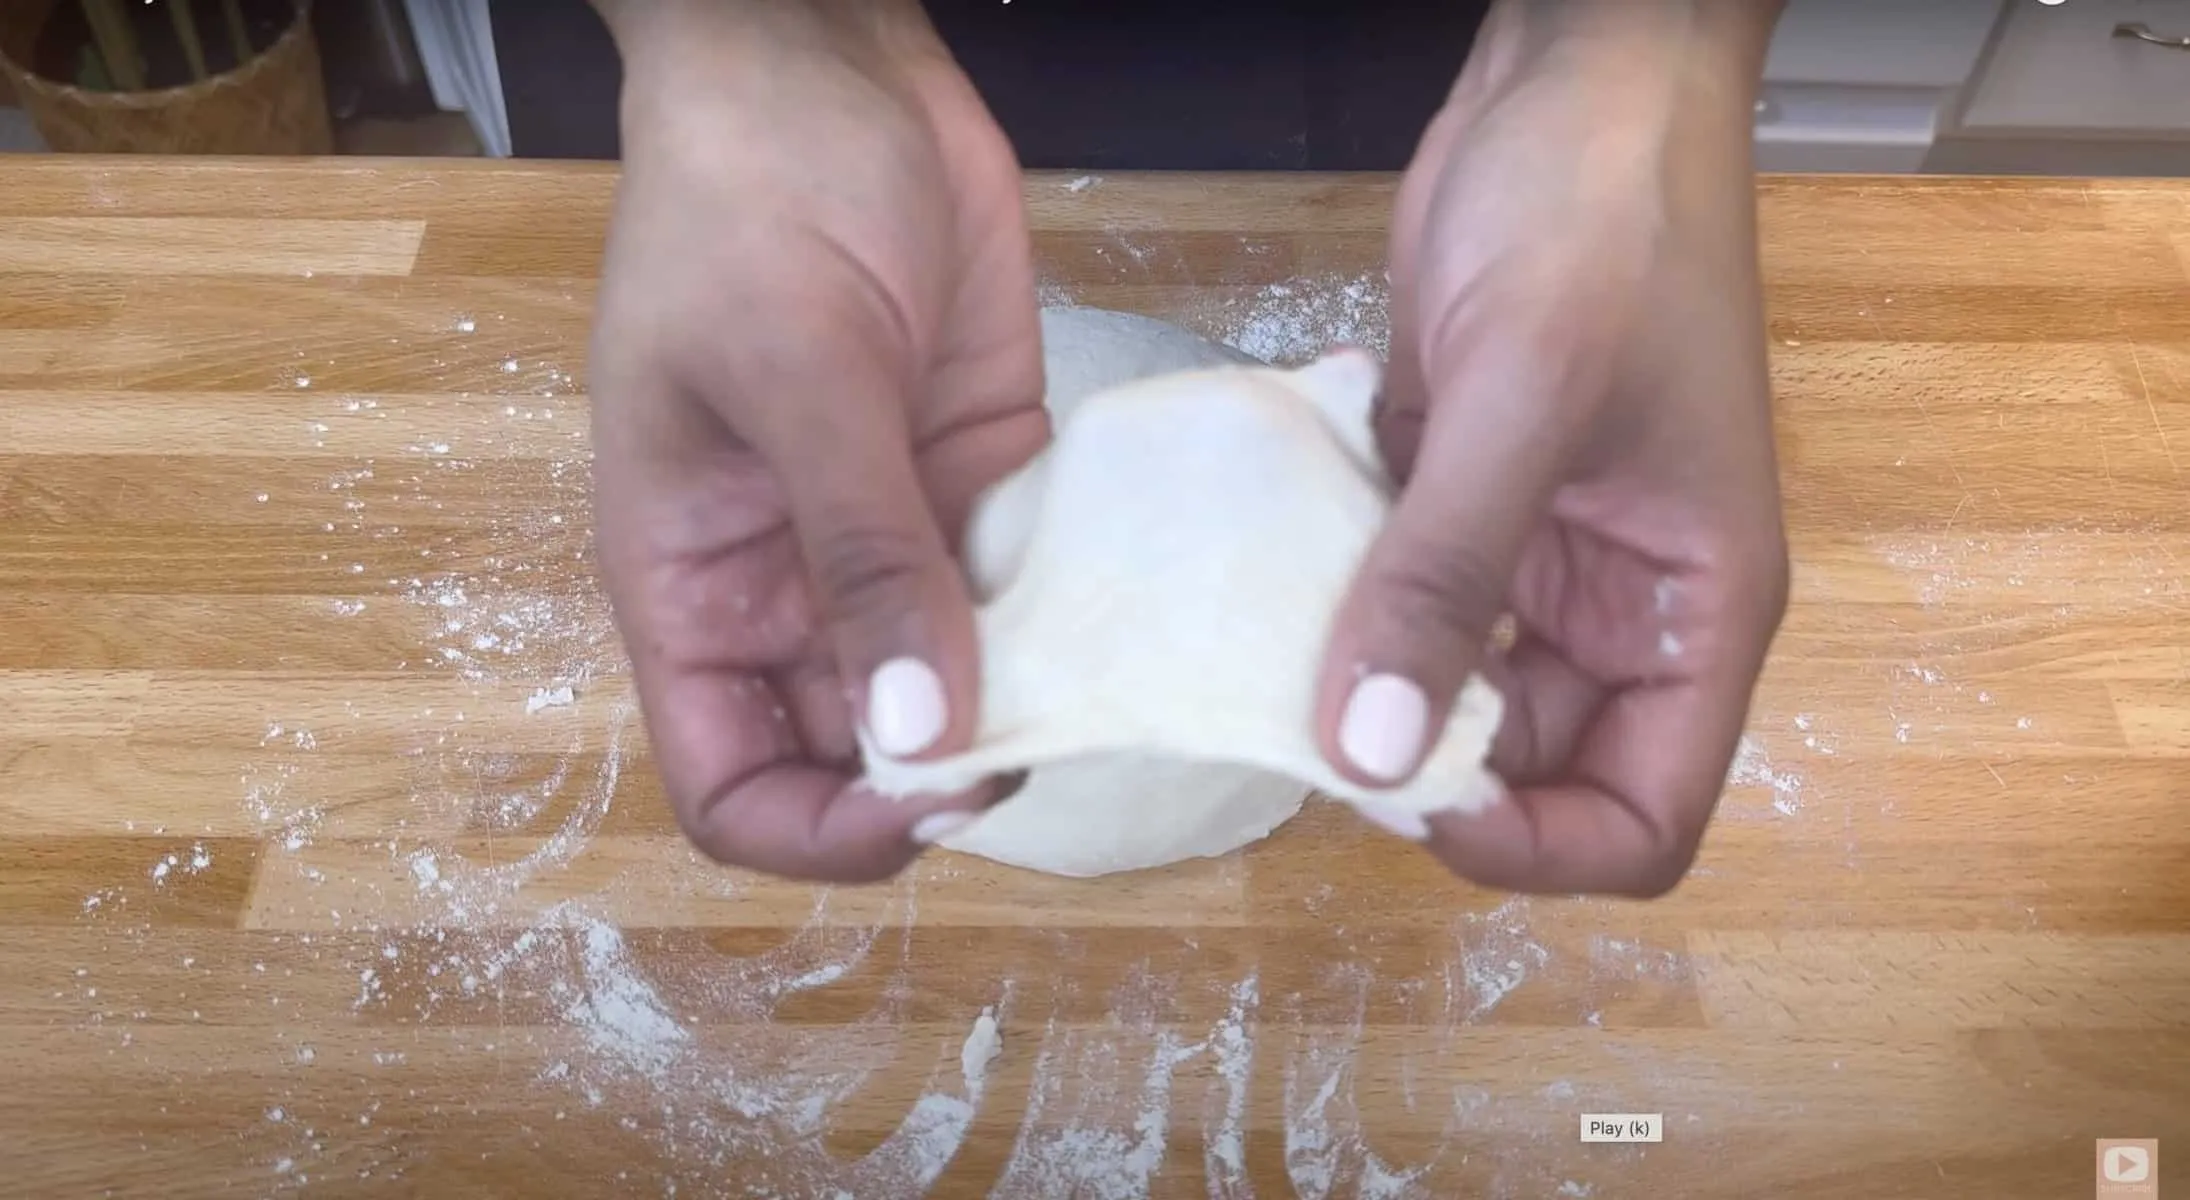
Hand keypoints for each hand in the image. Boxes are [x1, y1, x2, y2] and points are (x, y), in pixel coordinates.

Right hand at [586, 0, 1043, 880]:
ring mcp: (893, 538)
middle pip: (859, 756)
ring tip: (1119, 686)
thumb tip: (919, 741)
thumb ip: (860, 555)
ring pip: (960, 684)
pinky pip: (1032, 590)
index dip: (821, 829)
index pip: (734, 783)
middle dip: (945, 776)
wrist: (828, 64)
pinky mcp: (979, 482)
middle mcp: (794, 587)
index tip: (932, 800)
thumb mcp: (799, 375)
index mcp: (698, 584)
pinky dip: (1084, 613)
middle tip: (1051, 738)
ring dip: (1031, 702)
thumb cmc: (754, 201)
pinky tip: (1148, 607)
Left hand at [1316, 2, 1790, 894]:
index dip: (1539, 848)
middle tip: (1305, 730)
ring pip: (1444, 686)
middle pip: (1529, 769)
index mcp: (1691, 610)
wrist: (1574, 81)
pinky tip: (1263, 578)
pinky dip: (1333, 602)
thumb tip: (1369, 756)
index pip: (1643, 816)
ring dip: (1362, 687)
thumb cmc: (1602, 222)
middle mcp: (1617, 606)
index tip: (1415, 807)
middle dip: (1425, 769)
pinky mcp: (1459, 498)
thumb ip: (1446, 579)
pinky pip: (1395, 597)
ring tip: (1265, 664)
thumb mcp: (1525, 397)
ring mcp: (1534, 553)